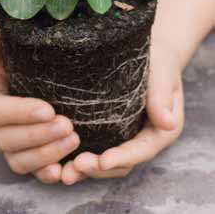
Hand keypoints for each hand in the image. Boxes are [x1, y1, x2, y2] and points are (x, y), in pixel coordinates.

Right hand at [0, 36, 79, 183]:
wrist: (33, 67)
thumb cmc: (18, 54)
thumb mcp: (3, 45)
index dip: (21, 113)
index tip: (49, 110)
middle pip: (6, 139)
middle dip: (38, 135)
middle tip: (68, 126)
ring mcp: (5, 143)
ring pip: (17, 159)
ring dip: (46, 154)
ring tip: (73, 140)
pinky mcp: (22, 155)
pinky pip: (30, 171)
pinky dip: (44, 173)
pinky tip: (62, 170)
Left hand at [60, 41, 184, 184]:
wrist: (151, 51)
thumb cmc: (158, 59)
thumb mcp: (163, 73)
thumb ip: (162, 97)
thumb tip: (167, 123)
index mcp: (160, 131)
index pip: (141, 150)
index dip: (122, 157)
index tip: (103, 161)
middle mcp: (142, 139)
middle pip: (120, 163)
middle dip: (97, 168)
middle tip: (74, 167)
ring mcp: (123, 136)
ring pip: (104, 161)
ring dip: (84, 169)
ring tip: (62, 172)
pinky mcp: (106, 130)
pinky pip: (93, 148)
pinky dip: (76, 156)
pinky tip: (56, 160)